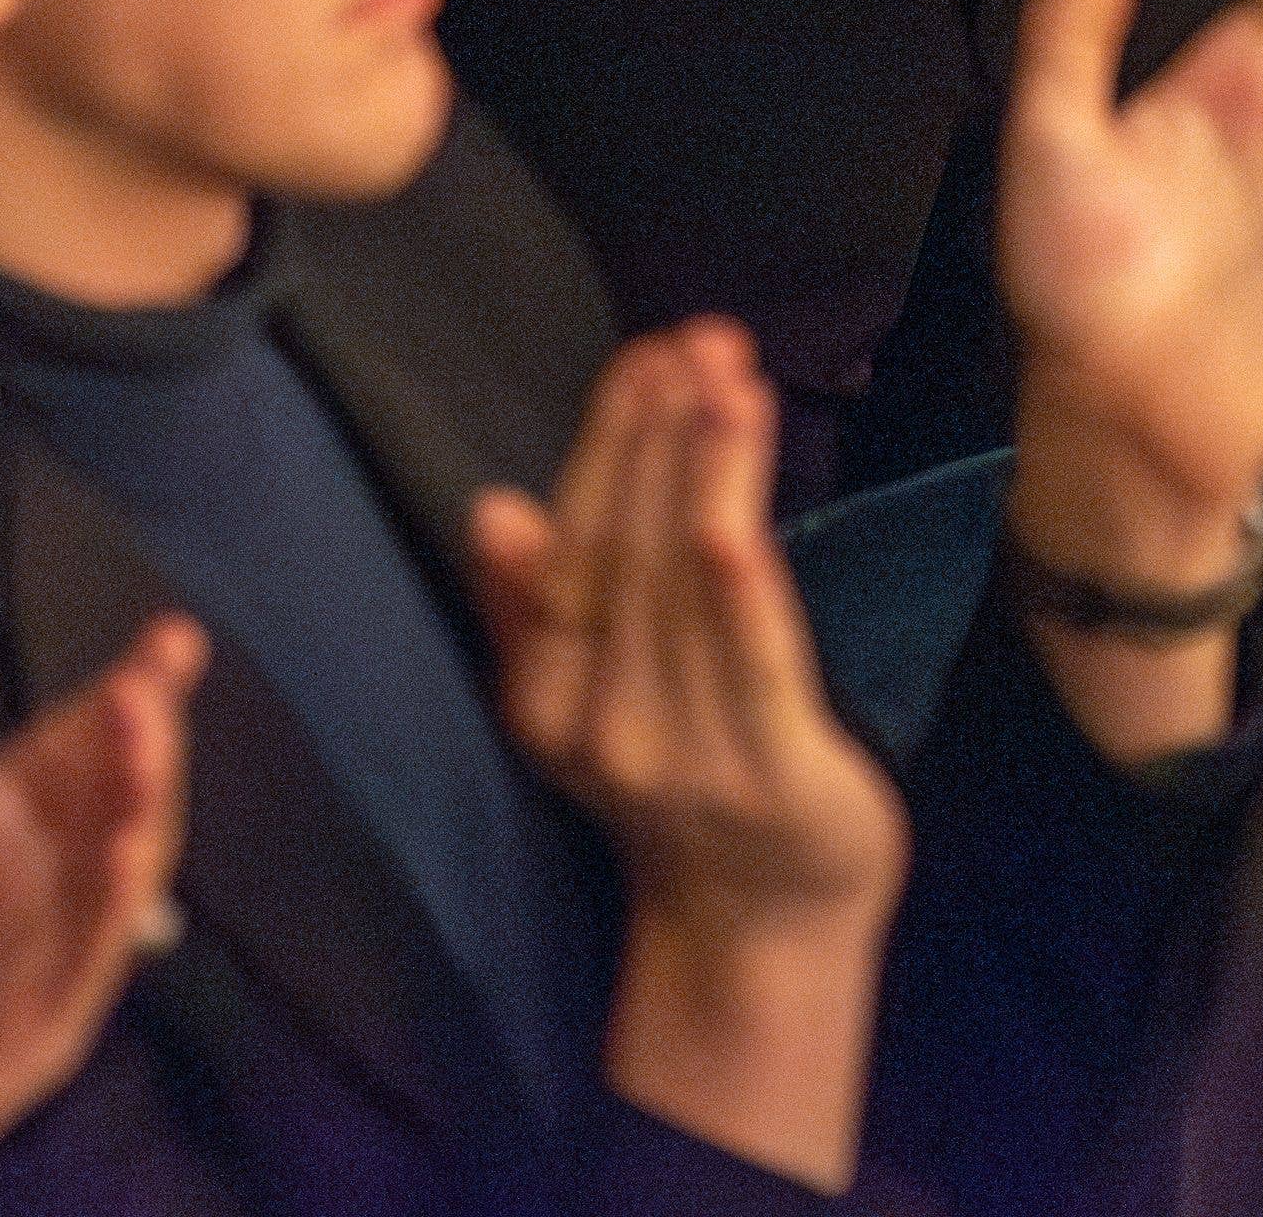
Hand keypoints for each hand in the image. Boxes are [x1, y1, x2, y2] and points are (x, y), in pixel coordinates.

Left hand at [0, 626, 202, 1164]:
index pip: (80, 742)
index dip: (130, 691)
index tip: (173, 638)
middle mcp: (44, 873)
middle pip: (116, 798)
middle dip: (141, 744)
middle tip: (142, 693)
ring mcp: (50, 947)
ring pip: (118, 875)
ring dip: (140, 816)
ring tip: (145, 762)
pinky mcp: (42, 1025)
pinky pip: (86, 964)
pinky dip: (112, 913)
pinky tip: (124, 861)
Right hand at [475, 323, 902, 1191]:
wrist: (764, 925)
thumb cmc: (687, 777)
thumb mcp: (594, 696)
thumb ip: (543, 605)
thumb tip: (492, 506)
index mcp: (545, 699)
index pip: (568, 548)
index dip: (604, 446)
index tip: (641, 354)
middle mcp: (598, 724)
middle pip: (623, 553)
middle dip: (655, 434)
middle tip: (691, 338)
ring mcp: (682, 751)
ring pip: (682, 584)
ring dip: (704, 469)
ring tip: (728, 374)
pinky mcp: (769, 767)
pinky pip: (748, 656)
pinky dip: (734, 578)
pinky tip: (736, 508)